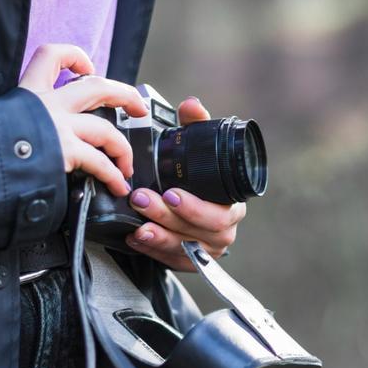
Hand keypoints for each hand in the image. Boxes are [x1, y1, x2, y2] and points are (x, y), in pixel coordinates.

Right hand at [19, 44, 147, 196]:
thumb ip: (8, 120)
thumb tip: (13, 132)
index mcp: (26, 91)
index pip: (51, 55)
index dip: (75, 56)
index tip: (86, 67)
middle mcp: (46, 103)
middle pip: (96, 86)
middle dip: (124, 95)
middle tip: (136, 106)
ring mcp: (57, 126)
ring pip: (105, 129)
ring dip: (122, 148)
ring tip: (126, 166)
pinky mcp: (64, 150)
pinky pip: (100, 161)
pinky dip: (113, 174)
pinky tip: (117, 184)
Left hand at [124, 98, 247, 270]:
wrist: (189, 203)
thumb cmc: (196, 176)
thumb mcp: (196, 148)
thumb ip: (194, 126)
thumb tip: (190, 105)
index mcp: (231, 204)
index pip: (221, 213)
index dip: (197, 207)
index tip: (172, 194)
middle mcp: (223, 230)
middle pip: (199, 232)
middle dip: (169, 217)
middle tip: (143, 200)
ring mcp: (206, 249)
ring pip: (184, 249)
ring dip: (158, 237)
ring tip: (137, 225)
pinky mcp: (188, 261)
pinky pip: (171, 262)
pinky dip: (152, 251)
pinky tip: (135, 237)